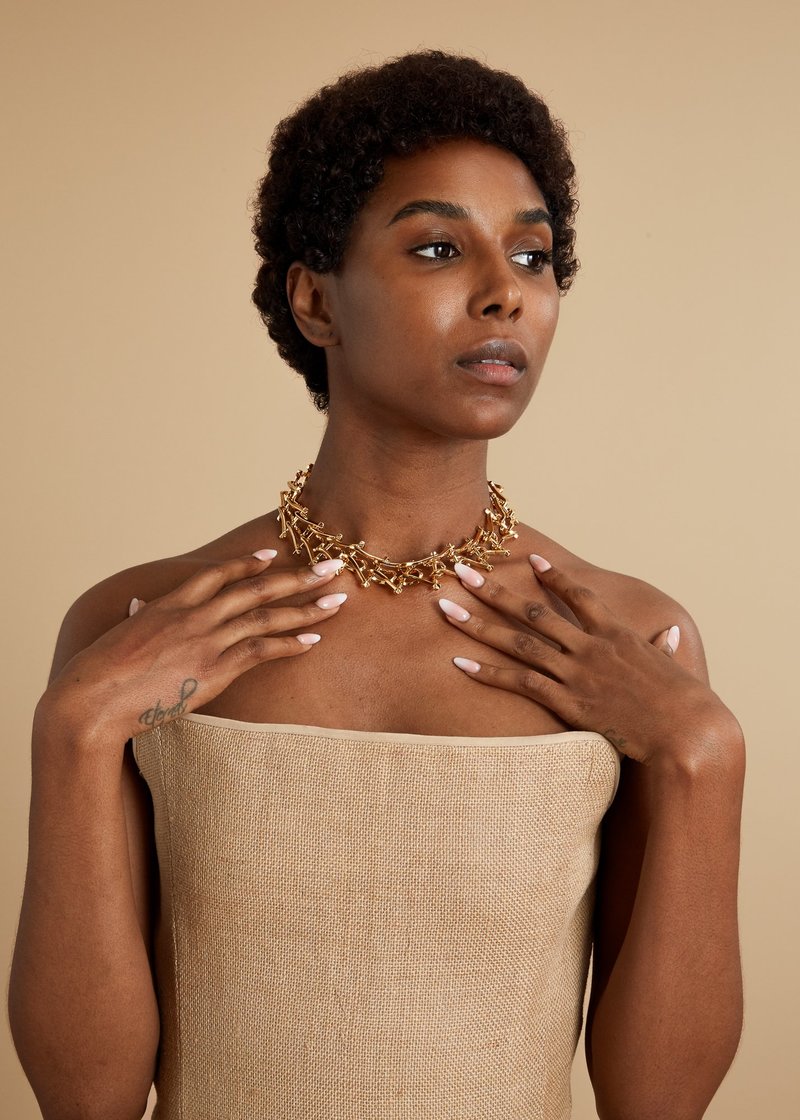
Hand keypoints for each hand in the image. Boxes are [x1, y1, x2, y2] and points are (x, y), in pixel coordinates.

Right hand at [42, 551, 346, 748]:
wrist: (94, 698)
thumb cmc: (100, 669)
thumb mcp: (121, 633)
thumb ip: (140, 616)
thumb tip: (140, 605)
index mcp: (171, 603)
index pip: (218, 575)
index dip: (247, 563)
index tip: (272, 554)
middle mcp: (196, 614)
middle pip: (257, 588)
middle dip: (298, 577)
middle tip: (332, 566)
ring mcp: (207, 640)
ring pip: (267, 617)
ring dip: (307, 607)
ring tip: (338, 601)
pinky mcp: (214, 669)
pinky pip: (261, 650)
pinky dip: (290, 644)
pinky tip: (313, 640)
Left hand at [438, 554, 735, 767]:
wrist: (687, 730)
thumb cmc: (687, 704)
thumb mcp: (675, 669)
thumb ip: (665, 649)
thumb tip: (670, 636)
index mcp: (616, 634)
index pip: (579, 596)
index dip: (553, 577)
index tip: (530, 560)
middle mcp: (590, 647)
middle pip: (532, 610)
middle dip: (492, 589)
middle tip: (460, 570)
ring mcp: (576, 672)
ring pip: (517, 642)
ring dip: (477, 624)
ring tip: (444, 608)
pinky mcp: (568, 701)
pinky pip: (520, 683)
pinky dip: (487, 673)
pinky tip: (459, 664)